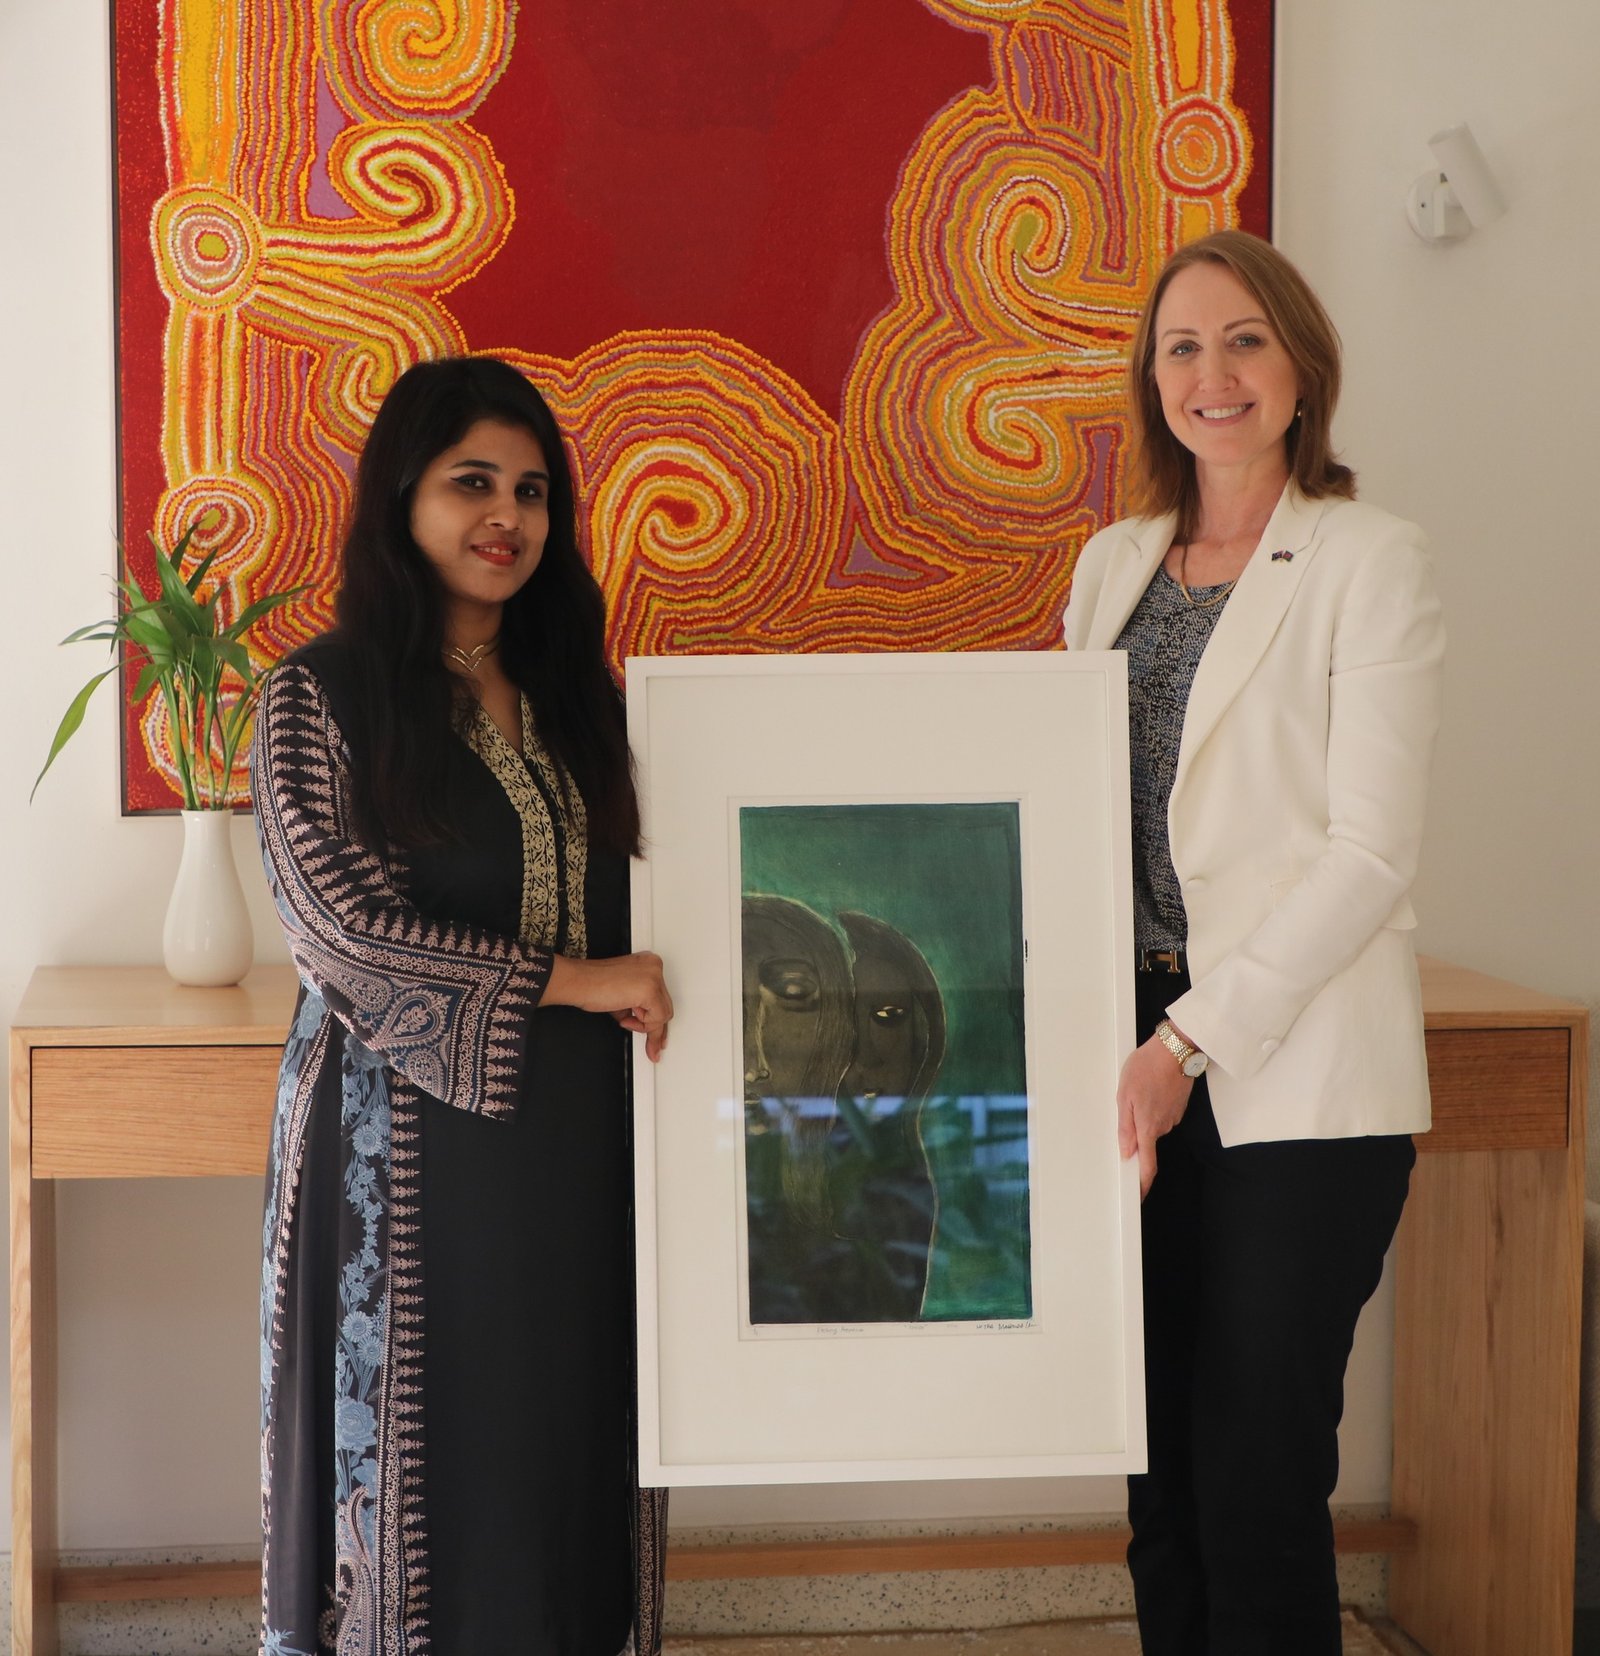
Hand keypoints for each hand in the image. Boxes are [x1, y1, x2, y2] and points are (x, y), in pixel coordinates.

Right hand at [544, 952, 674, 1061]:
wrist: (578, 982)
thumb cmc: (592, 985)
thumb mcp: (624, 995)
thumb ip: (639, 1005)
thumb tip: (649, 1025)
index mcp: (649, 963)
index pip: (662, 996)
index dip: (656, 1017)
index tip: (659, 1035)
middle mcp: (655, 966)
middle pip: (666, 1006)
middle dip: (653, 1026)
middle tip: (652, 1046)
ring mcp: (654, 977)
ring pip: (664, 1014)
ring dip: (644, 1024)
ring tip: (625, 1019)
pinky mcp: (650, 989)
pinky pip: (658, 1018)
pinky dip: (642, 1025)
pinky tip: (626, 1018)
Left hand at [1116, 1034, 1194, 1198]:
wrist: (1175, 1049)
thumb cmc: (1147, 1068)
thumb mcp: (1124, 1095)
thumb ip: (1125, 1127)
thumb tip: (1126, 1152)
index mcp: (1148, 1127)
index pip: (1147, 1165)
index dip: (1143, 1183)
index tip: (1138, 1195)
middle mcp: (1164, 1127)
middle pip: (1148, 1142)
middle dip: (1137, 1133)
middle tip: (1127, 1106)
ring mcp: (1174, 1117)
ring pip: (1155, 1125)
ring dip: (1145, 1115)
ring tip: (1137, 1090)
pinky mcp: (1179, 1106)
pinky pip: (1162, 1113)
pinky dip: (1154, 1105)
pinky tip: (1149, 1088)